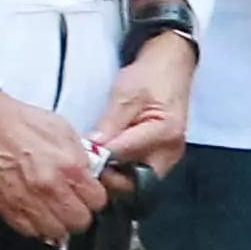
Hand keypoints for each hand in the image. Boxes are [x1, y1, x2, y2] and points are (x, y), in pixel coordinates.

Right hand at [0, 87, 109, 245]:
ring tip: (50, 209)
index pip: (98, 202)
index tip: (86, 193)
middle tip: (70, 203)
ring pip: (56, 233)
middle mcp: (49, 188)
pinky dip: (33, 225)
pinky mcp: (5, 207)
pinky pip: (29, 231)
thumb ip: (80, 157)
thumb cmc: (16, 122)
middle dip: (77, 212)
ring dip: (56, 222)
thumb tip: (89, 173)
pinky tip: (32, 210)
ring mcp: (26, 201)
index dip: (93, 196)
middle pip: (79, 222)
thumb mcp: (62, 130)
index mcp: (69, 167)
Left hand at [84, 32, 196, 187]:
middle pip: (136, 180)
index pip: (125, 156)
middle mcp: (170, 151)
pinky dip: (122, 168)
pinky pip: (140, 171)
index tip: (80, 155)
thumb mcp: (125, 93)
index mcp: (164, 133)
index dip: (100, 159)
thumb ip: (110, 122)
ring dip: (115, 173)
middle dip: (109, 175)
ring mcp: (168, 157)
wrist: (170, 69)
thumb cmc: (150, 77)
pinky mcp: (161, 157)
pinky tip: (107, 156)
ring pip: (137, 180)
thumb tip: (93, 146)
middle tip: (86, 162)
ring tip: (94, 159)